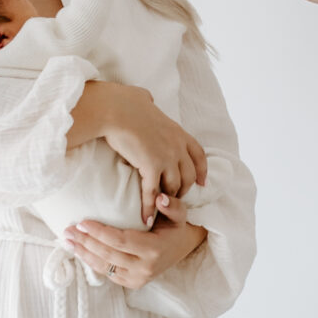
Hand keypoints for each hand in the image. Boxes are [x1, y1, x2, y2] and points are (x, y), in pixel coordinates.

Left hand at [64, 211, 205, 288]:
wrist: (183, 248)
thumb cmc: (175, 227)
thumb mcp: (179, 214)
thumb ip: (171, 205)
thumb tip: (159, 197)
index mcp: (154, 250)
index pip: (120, 241)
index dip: (99, 233)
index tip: (82, 222)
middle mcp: (145, 268)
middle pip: (108, 255)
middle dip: (85, 242)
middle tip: (67, 230)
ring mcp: (138, 279)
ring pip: (104, 267)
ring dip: (83, 254)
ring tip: (67, 241)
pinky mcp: (132, 283)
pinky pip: (107, 273)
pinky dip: (91, 262)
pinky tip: (79, 251)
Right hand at [97, 86, 208, 221]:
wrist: (115, 109)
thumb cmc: (124, 102)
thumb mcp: (144, 99)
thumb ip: (150, 102)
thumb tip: (147, 98)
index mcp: (178, 132)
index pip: (198, 155)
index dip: (202, 171)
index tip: (202, 183)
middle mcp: (177, 146)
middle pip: (188, 176)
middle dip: (183, 189)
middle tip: (174, 198)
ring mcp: (167, 157)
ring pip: (174, 187)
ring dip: (167, 199)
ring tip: (160, 209)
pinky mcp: (151, 167)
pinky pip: (153, 193)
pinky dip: (150, 208)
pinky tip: (146, 218)